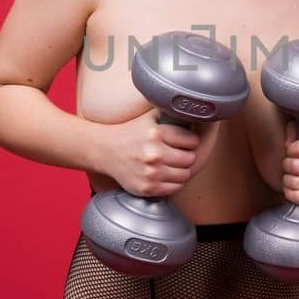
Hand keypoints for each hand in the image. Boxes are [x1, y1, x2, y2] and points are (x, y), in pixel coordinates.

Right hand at [98, 108, 219, 197]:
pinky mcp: (147, 188)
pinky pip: (175, 188)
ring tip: (172, 164)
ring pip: (185, 175)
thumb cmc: (130, 133)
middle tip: (179, 154)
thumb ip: (170, 113)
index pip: (192, 141)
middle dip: (187, 156)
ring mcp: (150, 173)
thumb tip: (193, 110)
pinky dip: (173, 182)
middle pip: (190, 159)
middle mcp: (153, 153)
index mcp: (156, 133)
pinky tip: (165, 174)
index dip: (190, 141)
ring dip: (182, 170)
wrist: (105, 151)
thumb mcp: (149, 117)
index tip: (184, 142)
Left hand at [280, 114, 298, 211]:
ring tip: (288, 177)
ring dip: (286, 180)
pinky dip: (290, 193)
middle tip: (288, 166)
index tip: (292, 152)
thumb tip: (290, 125)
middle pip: (295, 165)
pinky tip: (292, 189)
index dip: (290, 149)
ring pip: (295, 182)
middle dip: (286, 165)